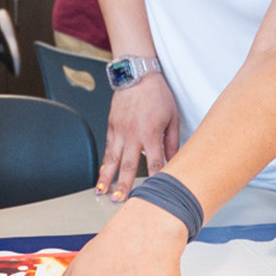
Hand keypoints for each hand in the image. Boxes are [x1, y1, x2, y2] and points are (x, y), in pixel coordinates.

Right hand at [96, 79, 179, 199]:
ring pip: (112, 159)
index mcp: (150, 133)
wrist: (137, 75)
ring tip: (102, 191)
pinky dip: (104, 162)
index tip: (154, 194)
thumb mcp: (172, 118)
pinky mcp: (111, 126)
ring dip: (106, 177)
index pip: (154, 163)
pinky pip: (108, 147)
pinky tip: (101, 173)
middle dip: (123, 185)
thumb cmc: (157, 94)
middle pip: (128, 165)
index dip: (155, 179)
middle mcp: (133, 134)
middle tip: (120, 200)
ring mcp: (119, 130)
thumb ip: (172, 142)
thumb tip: (175, 159)